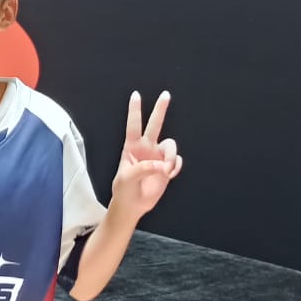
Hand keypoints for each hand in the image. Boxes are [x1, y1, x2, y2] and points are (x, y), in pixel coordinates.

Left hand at [111, 91, 183, 219]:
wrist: (132, 205)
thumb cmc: (124, 190)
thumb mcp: (127, 179)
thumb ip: (142, 169)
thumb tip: (161, 165)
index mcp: (131, 147)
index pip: (133, 125)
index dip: (134, 110)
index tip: (135, 95)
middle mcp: (146, 148)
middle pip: (155, 124)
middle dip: (160, 109)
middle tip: (165, 94)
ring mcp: (157, 157)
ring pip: (171, 146)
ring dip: (171, 158)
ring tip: (165, 171)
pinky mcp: (167, 167)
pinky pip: (177, 161)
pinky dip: (175, 167)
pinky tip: (168, 175)